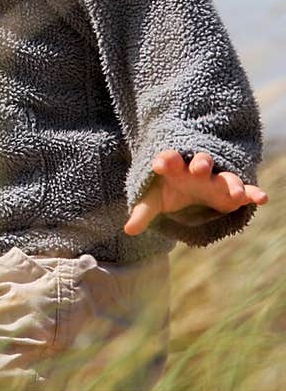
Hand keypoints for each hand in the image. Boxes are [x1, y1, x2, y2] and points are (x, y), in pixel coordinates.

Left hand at [124, 148, 268, 235]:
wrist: (188, 184)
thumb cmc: (169, 189)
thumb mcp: (154, 199)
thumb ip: (143, 211)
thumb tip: (128, 230)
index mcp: (175, 167)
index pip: (170, 160)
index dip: (166, 161)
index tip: (159, 164)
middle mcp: (198, 170)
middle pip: (201, 162)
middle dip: (201, 163)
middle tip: (199, 167)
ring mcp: (216, 180)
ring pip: (226, 177)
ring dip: (231, 181)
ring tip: (237, 191)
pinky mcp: (232, 193)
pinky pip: (246, 190)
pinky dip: (254, 193)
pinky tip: (263, 198)